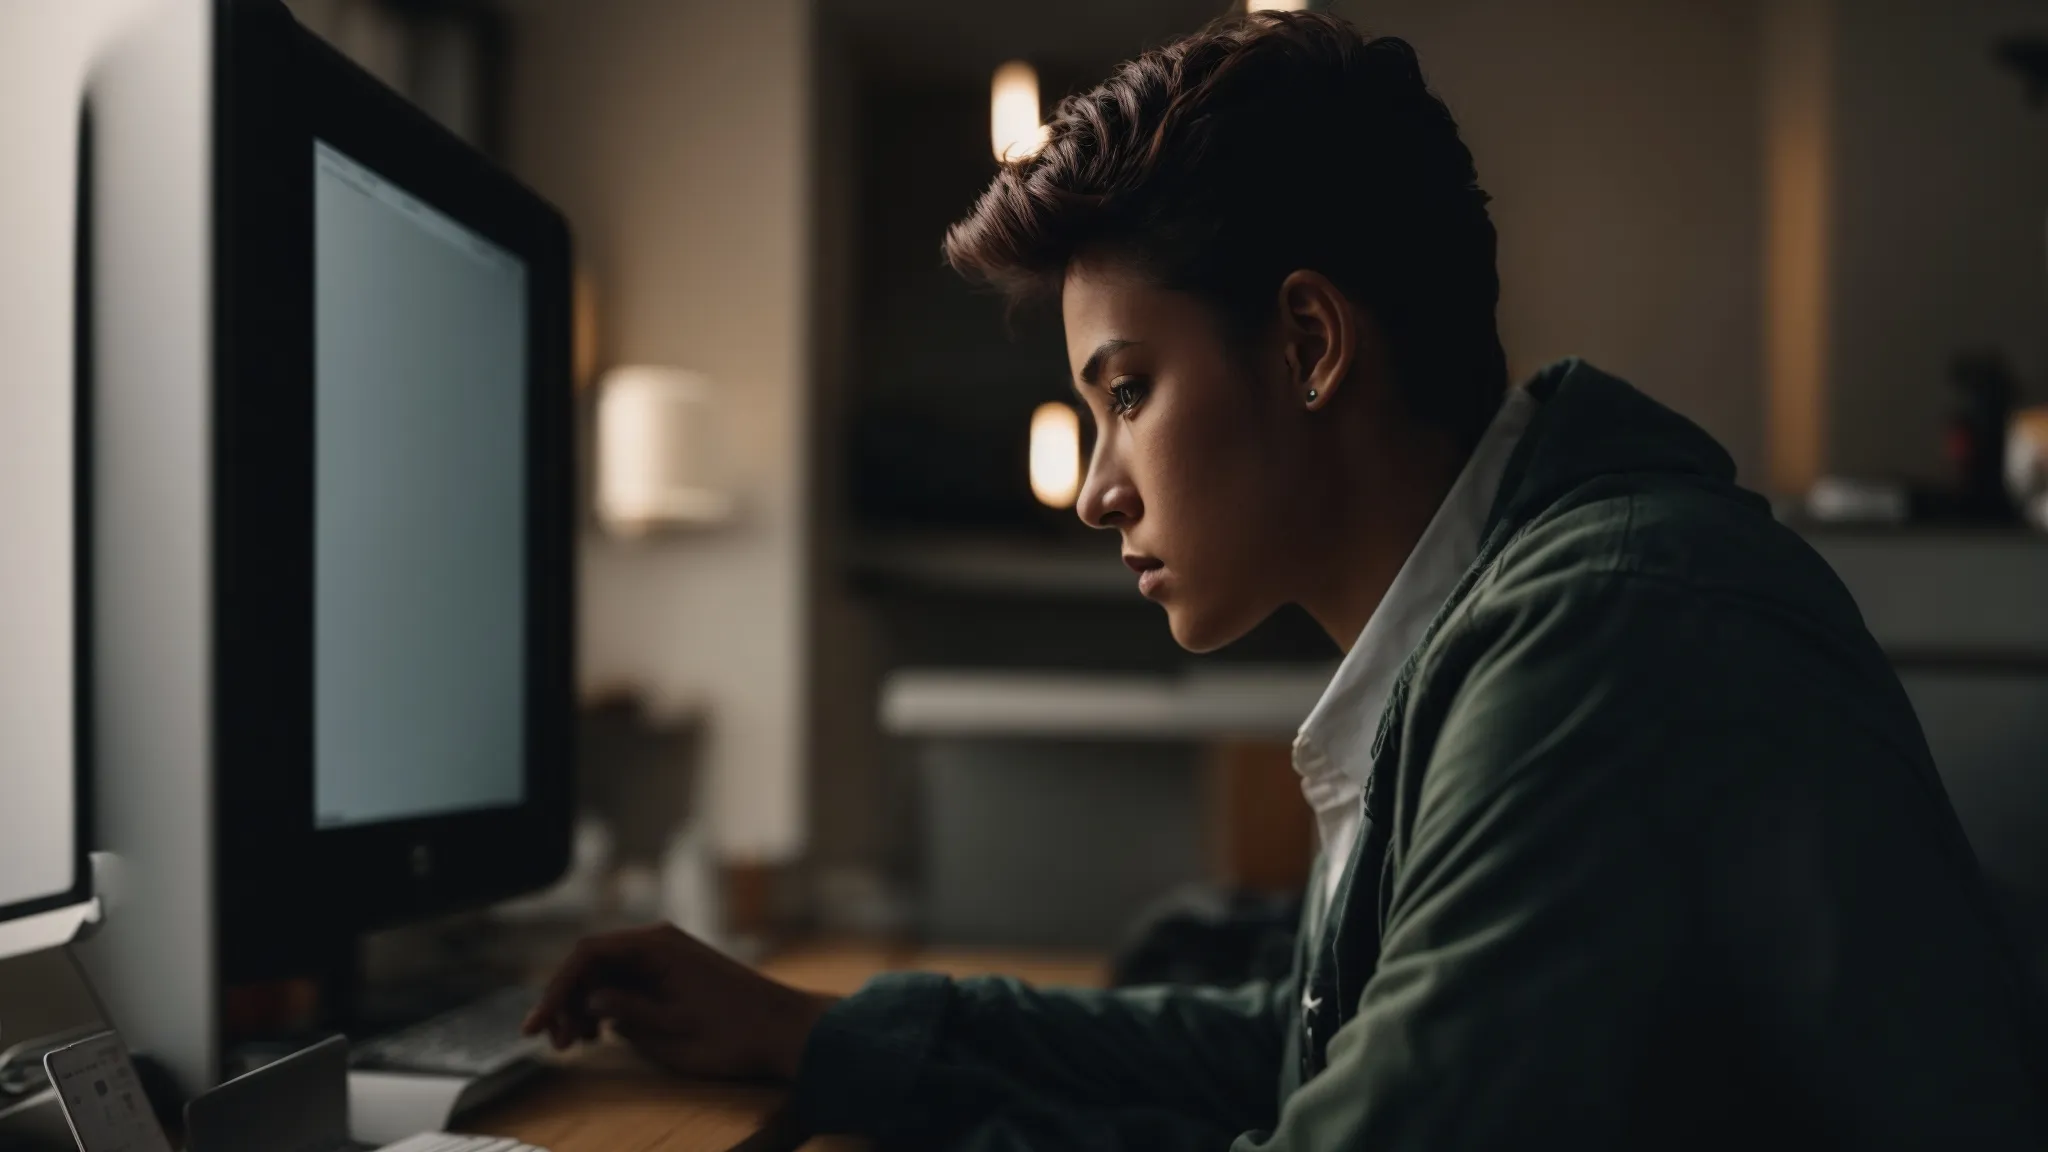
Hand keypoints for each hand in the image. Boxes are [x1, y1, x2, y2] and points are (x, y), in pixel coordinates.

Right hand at [521, 923, 834, 1080]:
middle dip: (568, 1001)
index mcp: (655, 945)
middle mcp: (658, 943)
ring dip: (585, 1007)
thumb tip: (591, 1000)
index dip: (555, 989)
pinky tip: (602, 1035)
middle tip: (558, 1045)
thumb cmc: (731, 1032)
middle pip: (592, 963)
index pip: (586, 955)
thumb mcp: (671, 1029)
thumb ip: (626, 1012)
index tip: (536, 1026)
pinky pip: (627, 984)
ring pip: (607, 975)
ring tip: (577, 1044)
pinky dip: (608, 1007)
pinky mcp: (673, 975)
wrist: (784, 1031)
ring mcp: (666, 958)